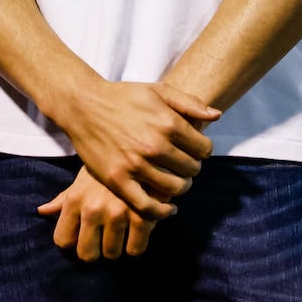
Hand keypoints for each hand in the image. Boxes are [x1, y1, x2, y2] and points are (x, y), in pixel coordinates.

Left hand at [37, 165, 160, 259]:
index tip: (83, 237)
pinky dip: (137, 244)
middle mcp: (93, 209)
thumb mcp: (83, 178)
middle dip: (95, 250)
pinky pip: (135, 250)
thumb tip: (41, 211)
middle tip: (103, 239)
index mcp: (75, 199)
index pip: (63, 241)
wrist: (141, 148)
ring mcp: (117, 214)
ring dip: (117, 246)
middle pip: (87, 254)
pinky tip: (138, 229)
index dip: (73, 242)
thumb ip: (63, 199)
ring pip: (112, 254)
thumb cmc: (108, 165)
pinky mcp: (142, 217)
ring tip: (122, 230)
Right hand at [58, 81, 217, 219]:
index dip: (202, 150)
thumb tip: (216, 115)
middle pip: (192, 169)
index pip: (203, 149)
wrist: (84, 105)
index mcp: (167, 122)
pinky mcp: (118, 180)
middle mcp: (153, 145)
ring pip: (175, 189)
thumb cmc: (123, 96)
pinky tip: (168, 207)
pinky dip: (163, 211)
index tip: (194, 150)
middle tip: (182, 165)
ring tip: (175, 180)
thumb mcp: (158, 90)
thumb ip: (189, 102)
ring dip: (180, 187)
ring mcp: (135, 165)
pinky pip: (148, 206)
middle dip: (191, 167)